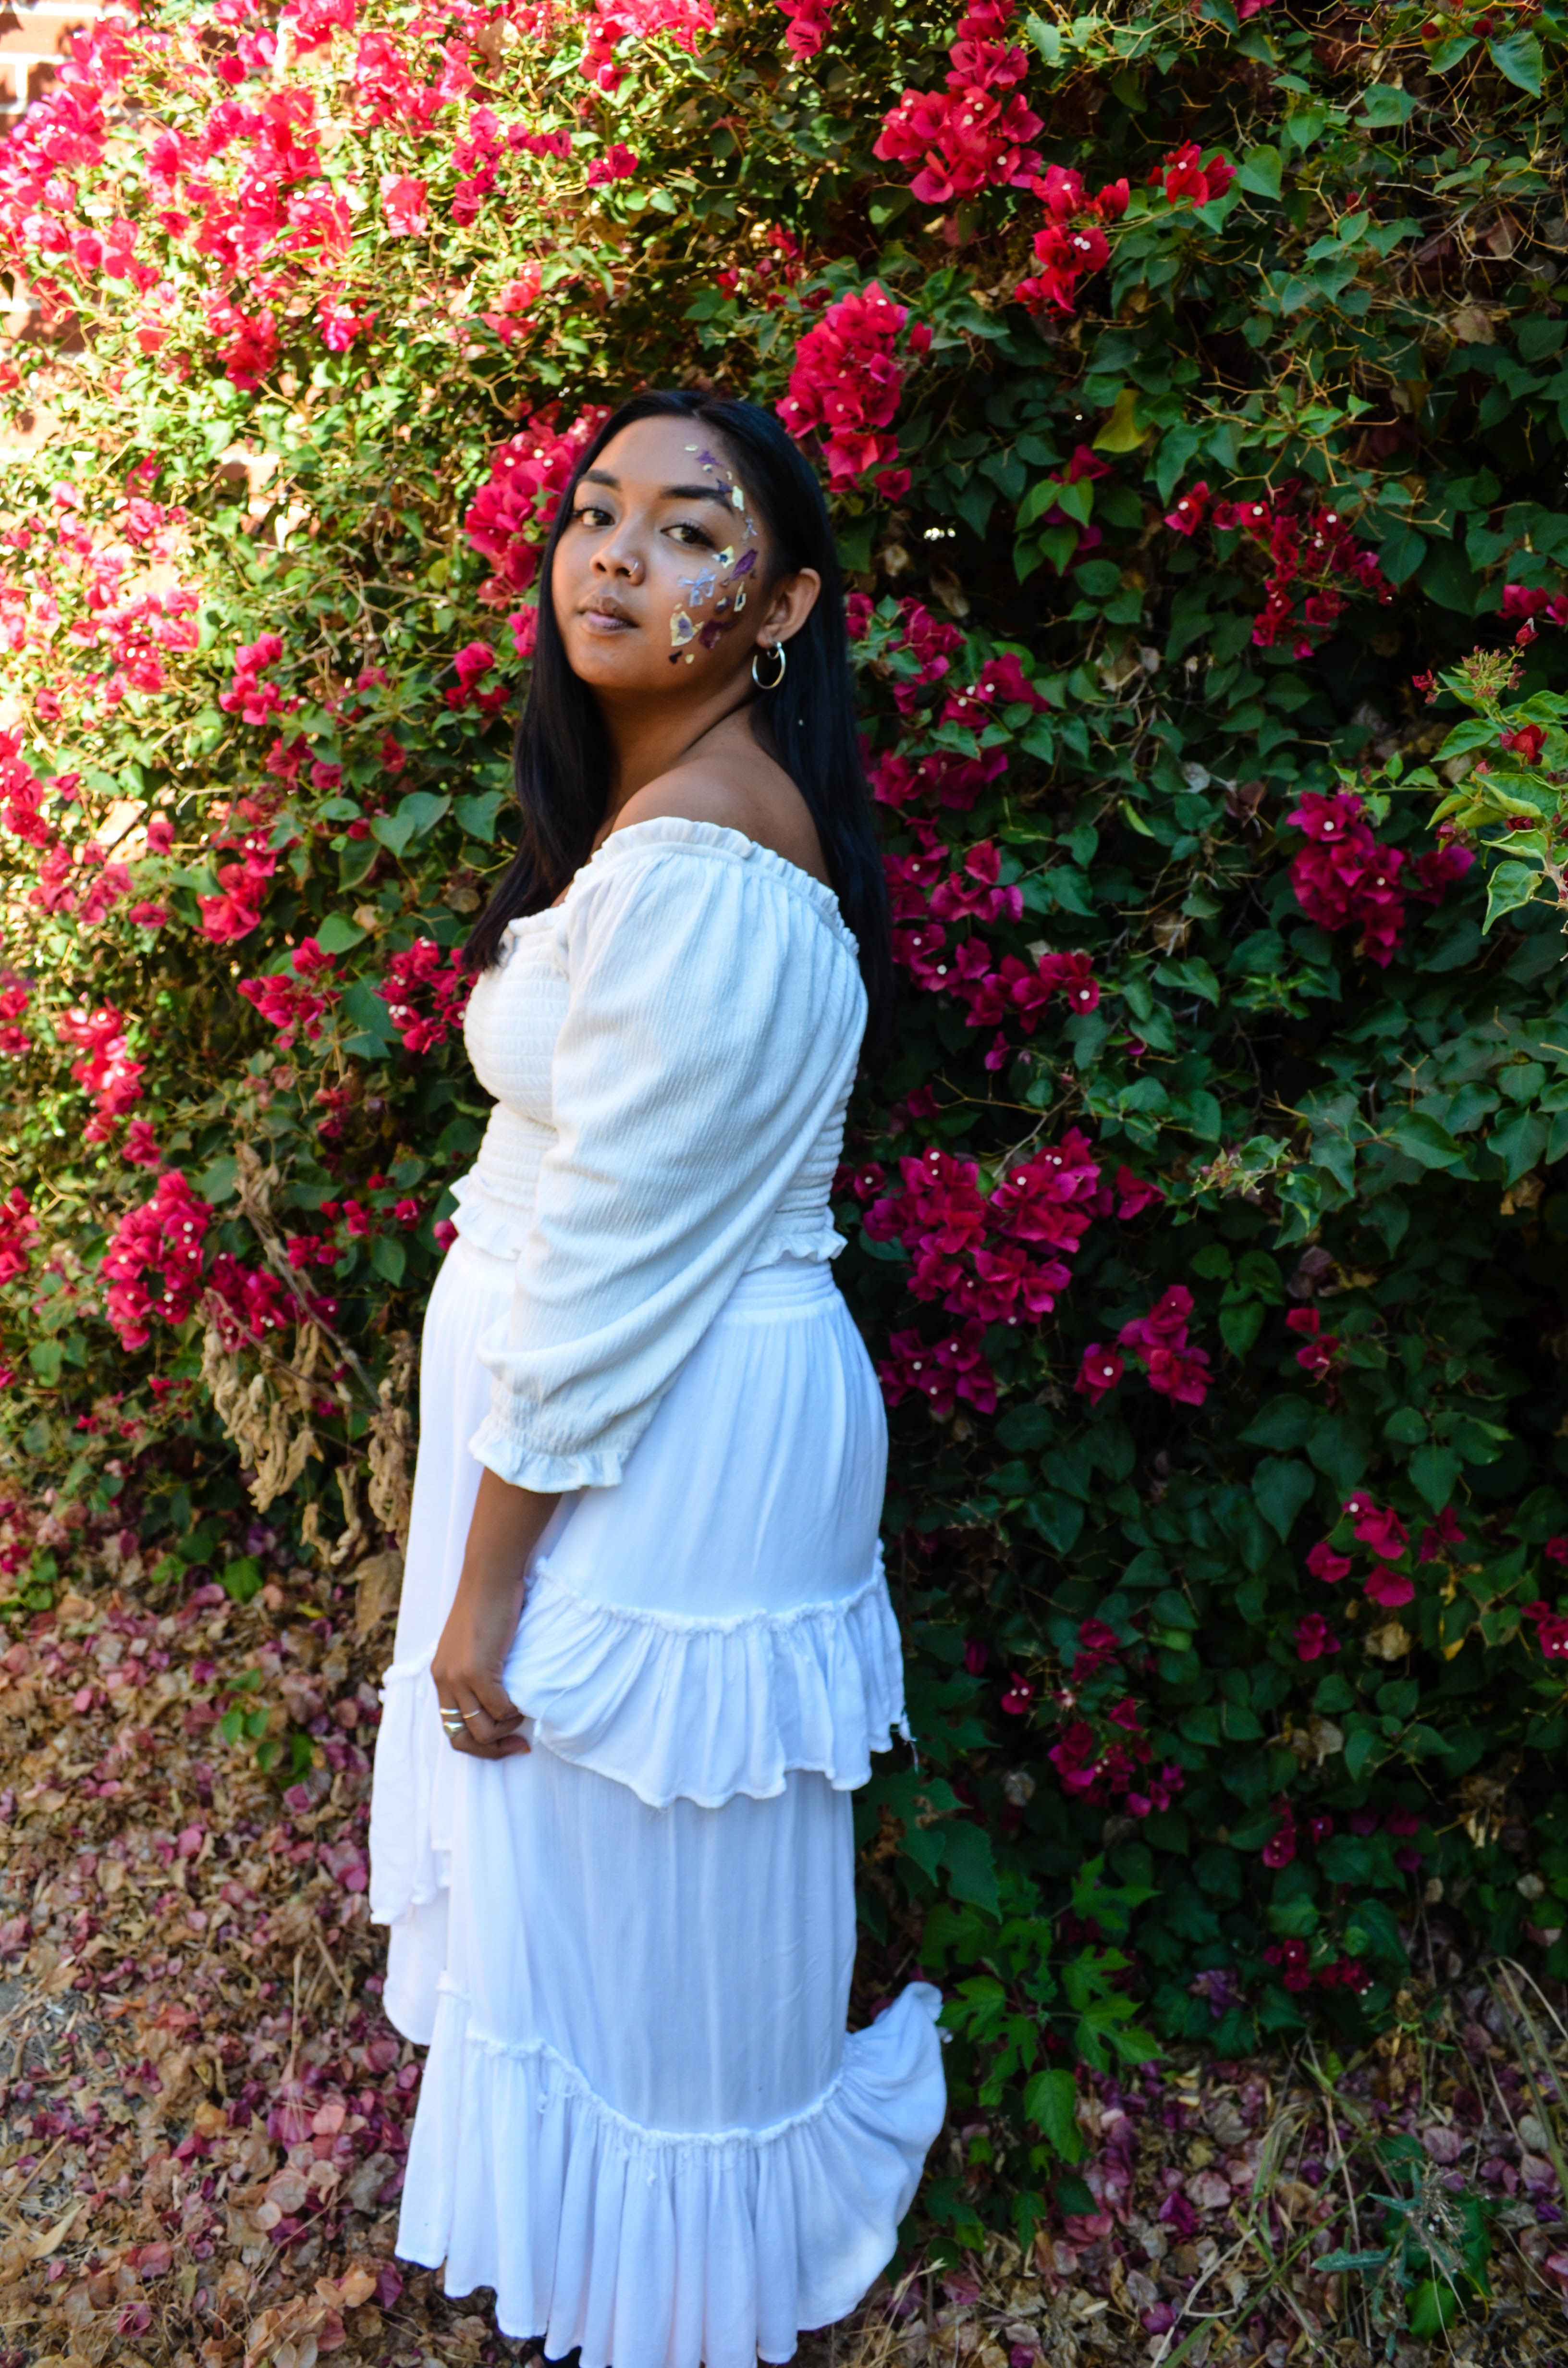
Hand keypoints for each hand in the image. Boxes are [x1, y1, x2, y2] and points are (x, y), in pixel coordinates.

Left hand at [432, 1565, 531, 1759]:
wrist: (490, 1576)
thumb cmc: (489, 1604)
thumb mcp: (473, 1645)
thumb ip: (475, 1671)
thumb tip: (496, 1702)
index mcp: (441, 1676)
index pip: (451, 1729)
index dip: (478, 1745)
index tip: (505, 1742)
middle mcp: (443, 1680)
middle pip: (462, 1738)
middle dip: (492, 1749)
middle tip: (518, 1743)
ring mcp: (458, 1678)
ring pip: (482, 1730)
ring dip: (507, 1728)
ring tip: (521, 1712)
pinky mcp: (476, 1671)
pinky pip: (499, 1709)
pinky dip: (515, 1711)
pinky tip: (524, 1699)